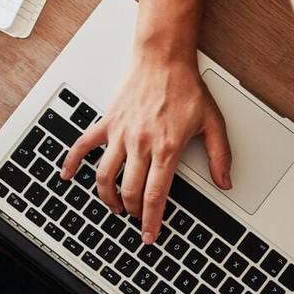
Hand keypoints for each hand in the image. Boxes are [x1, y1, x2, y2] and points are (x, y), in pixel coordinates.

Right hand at [61, 53, 231, 243]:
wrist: (164, 58)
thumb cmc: (185, 87)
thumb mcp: (212, 122)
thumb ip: (220, 155)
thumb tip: (225, 182)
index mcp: (166, 147)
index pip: (156, 195)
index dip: (151, 220)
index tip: (149, 236)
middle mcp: (141, 143)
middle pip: (130, 190)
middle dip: (133, 212)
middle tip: (137, 219)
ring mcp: (120, 133)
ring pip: (105, 175)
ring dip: (108, 197)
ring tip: (115, 206)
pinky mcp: (107, 122)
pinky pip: (83, 145)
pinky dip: (72, 162)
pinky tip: (68, 176)